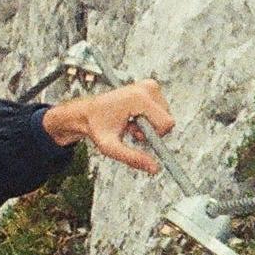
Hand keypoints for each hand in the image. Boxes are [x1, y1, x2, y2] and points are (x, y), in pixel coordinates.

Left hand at [43, 79, 174, 174]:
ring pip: (165, 117)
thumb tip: (155, 168)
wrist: (87, 112)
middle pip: (167, 120)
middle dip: (151, 131)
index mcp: (139, 97)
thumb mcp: (111, 147)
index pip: (166, 123)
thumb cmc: (96, 127)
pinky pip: (161, 111)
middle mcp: (147, 87)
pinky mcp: (150, 87)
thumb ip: (133, 158)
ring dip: (149, 126)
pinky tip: (133, 118)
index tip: (138, 137)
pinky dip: (149, 119)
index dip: (155, 136)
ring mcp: (150, 85)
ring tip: (130, 124)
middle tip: (131, 130)